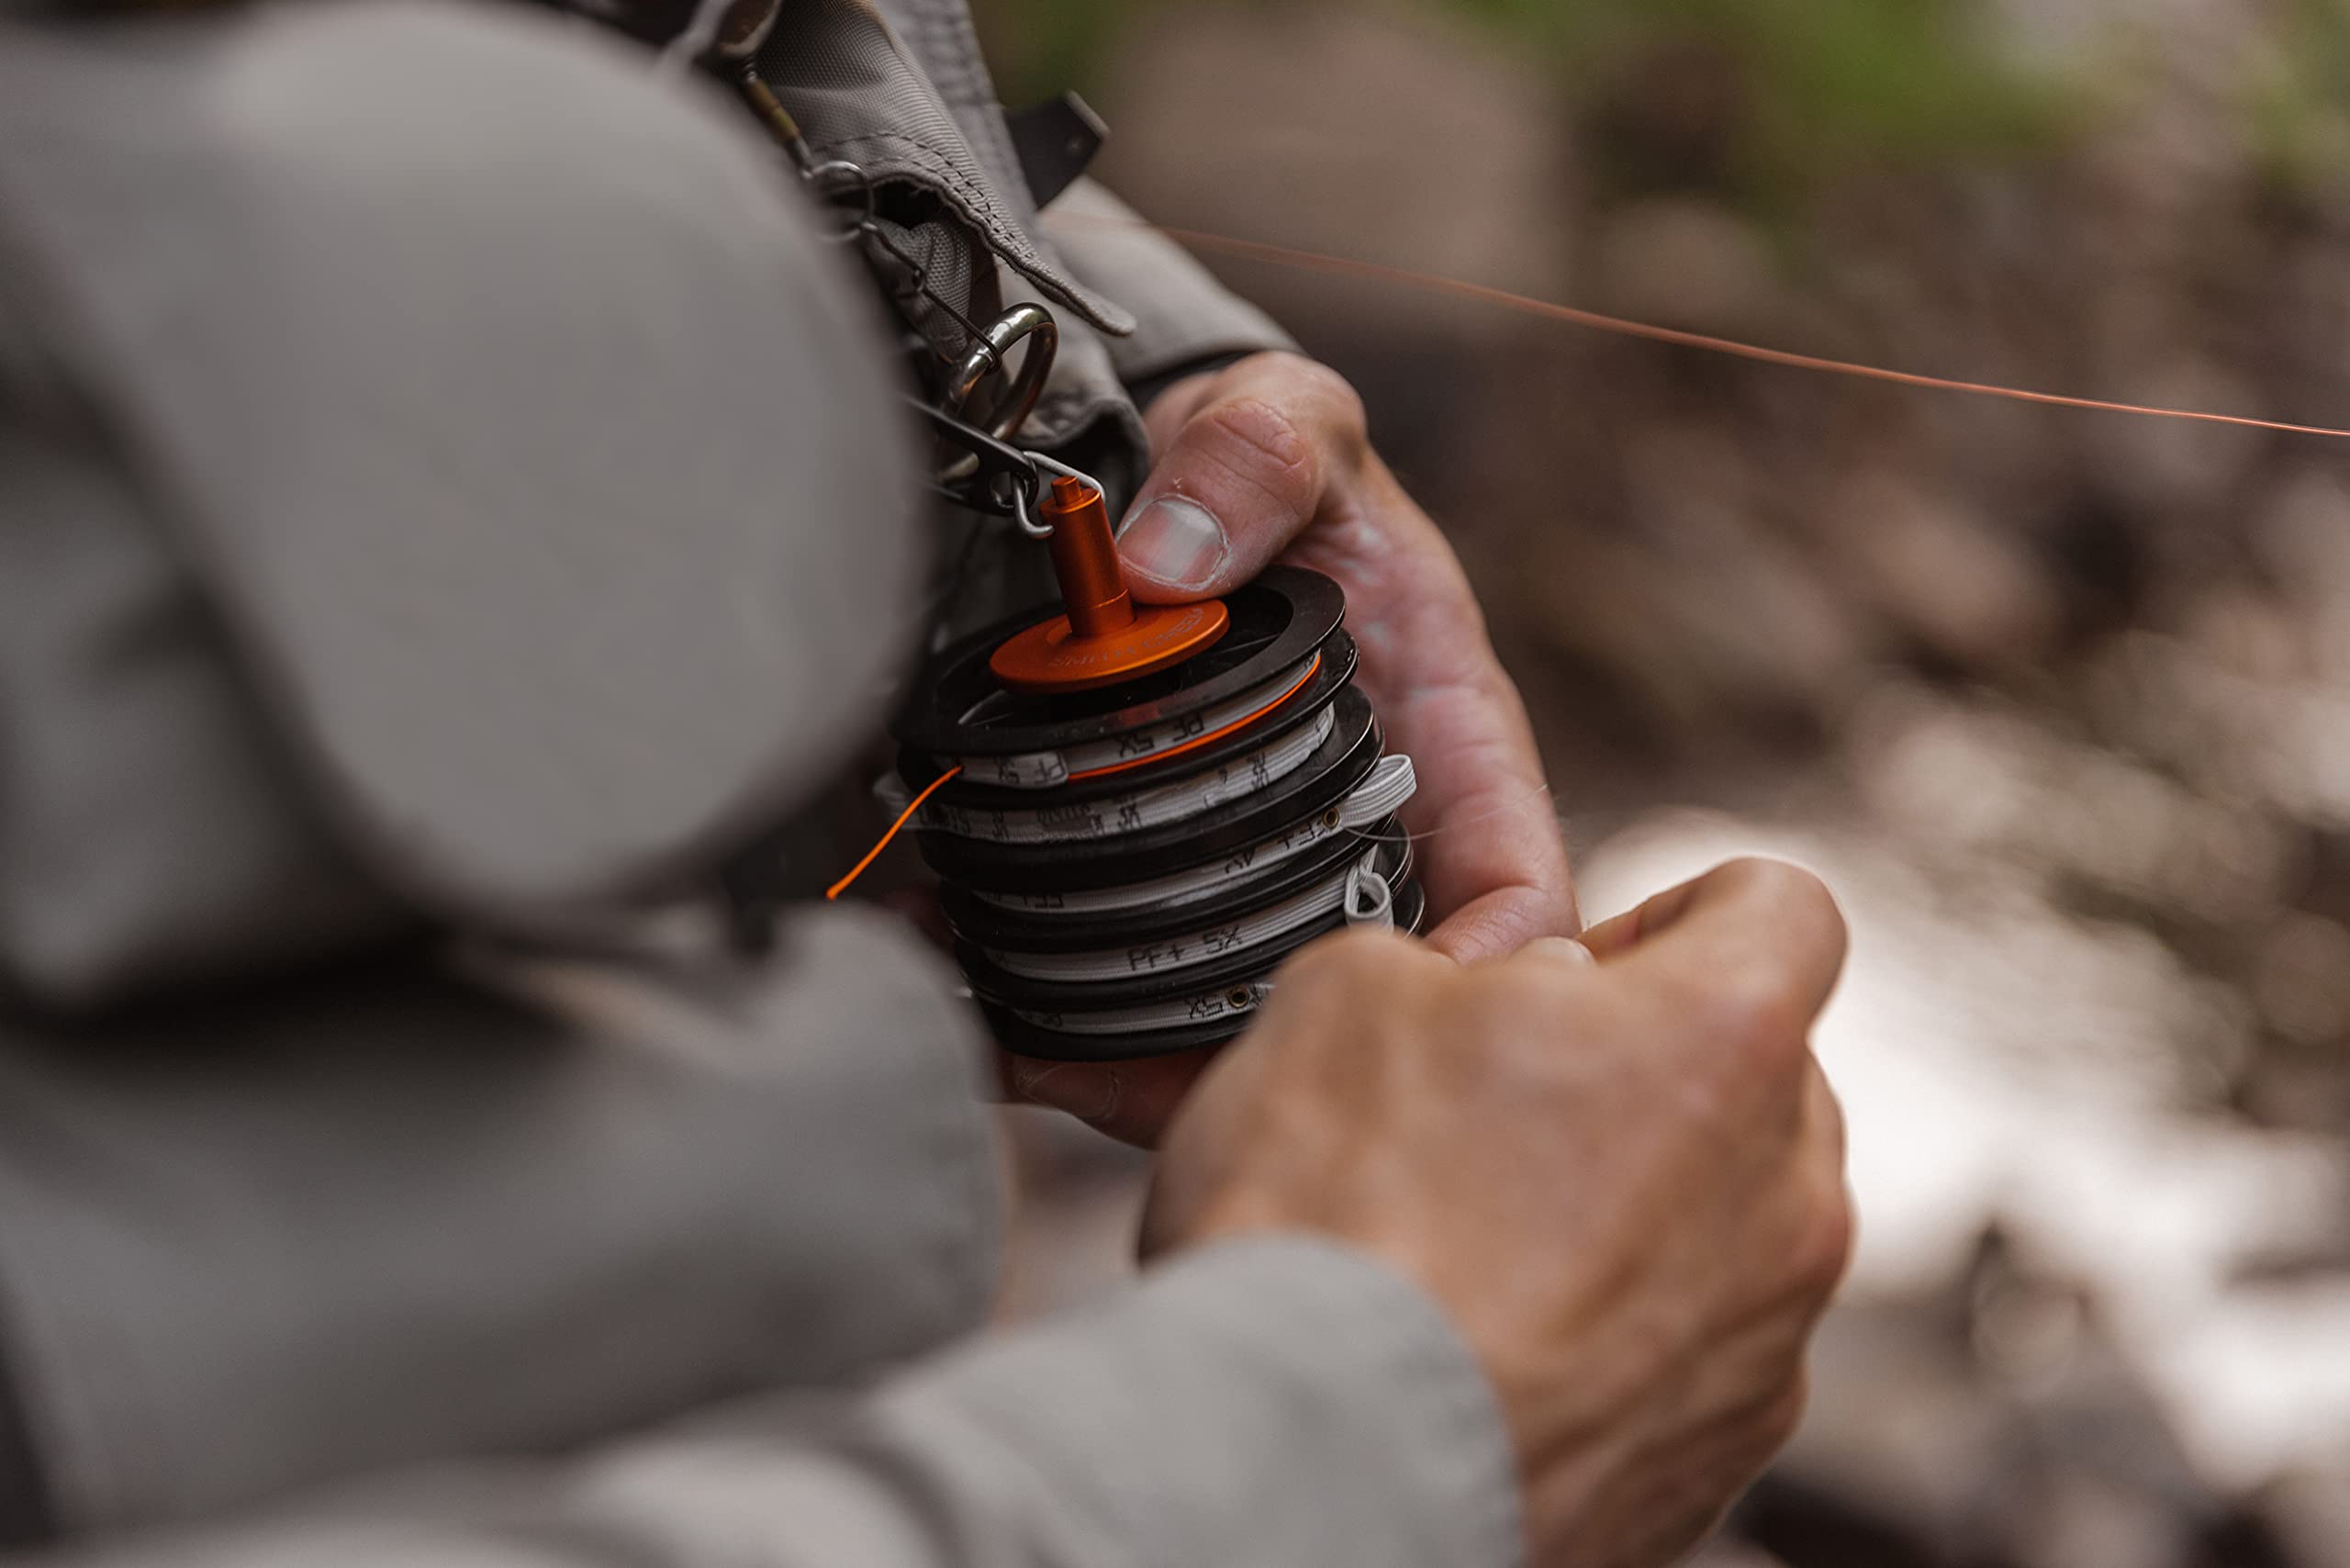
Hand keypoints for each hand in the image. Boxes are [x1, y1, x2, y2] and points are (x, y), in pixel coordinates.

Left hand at [1006, 353, 1575, 1143]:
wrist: (1157, 477)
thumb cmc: (1263, 462)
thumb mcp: (1286, 421)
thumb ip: (1253, 459)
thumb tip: (1171, 565)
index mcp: (1454, 747)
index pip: (1520, 896)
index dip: (1489, 984)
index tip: (1406, 1029)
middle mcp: (1377, 838)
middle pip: (1374, 1011)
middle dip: (1271, 1059)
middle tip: (1143, 1073)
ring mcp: (1278, 877)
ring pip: (1246, 1026)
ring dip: (1143, 1066)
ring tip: (1027, 1044)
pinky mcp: (1181, 892)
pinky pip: (1138, 991)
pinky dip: (1062, 1027)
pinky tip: (981, 1016)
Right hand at [1144, 859, 1853, 1567]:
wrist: (1315, 1482)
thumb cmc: (1338, 1240)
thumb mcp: (1346, 993)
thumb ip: (1456, 958)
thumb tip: (1482, 991)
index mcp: (1723, 1040)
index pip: (1780, 906)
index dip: (1670, 916)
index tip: (1581, 968)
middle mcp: (1786, 1196)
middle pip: (1752, 1077)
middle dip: (1635, 1071)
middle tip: (1492, 1101)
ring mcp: (1763, 1345)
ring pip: (1721, 1221)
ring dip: (1620, 1207)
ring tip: (1467, 1238)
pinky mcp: (1715, 1461)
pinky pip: (1682, 1352)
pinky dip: (1600, 1333)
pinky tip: (1481, 1341)